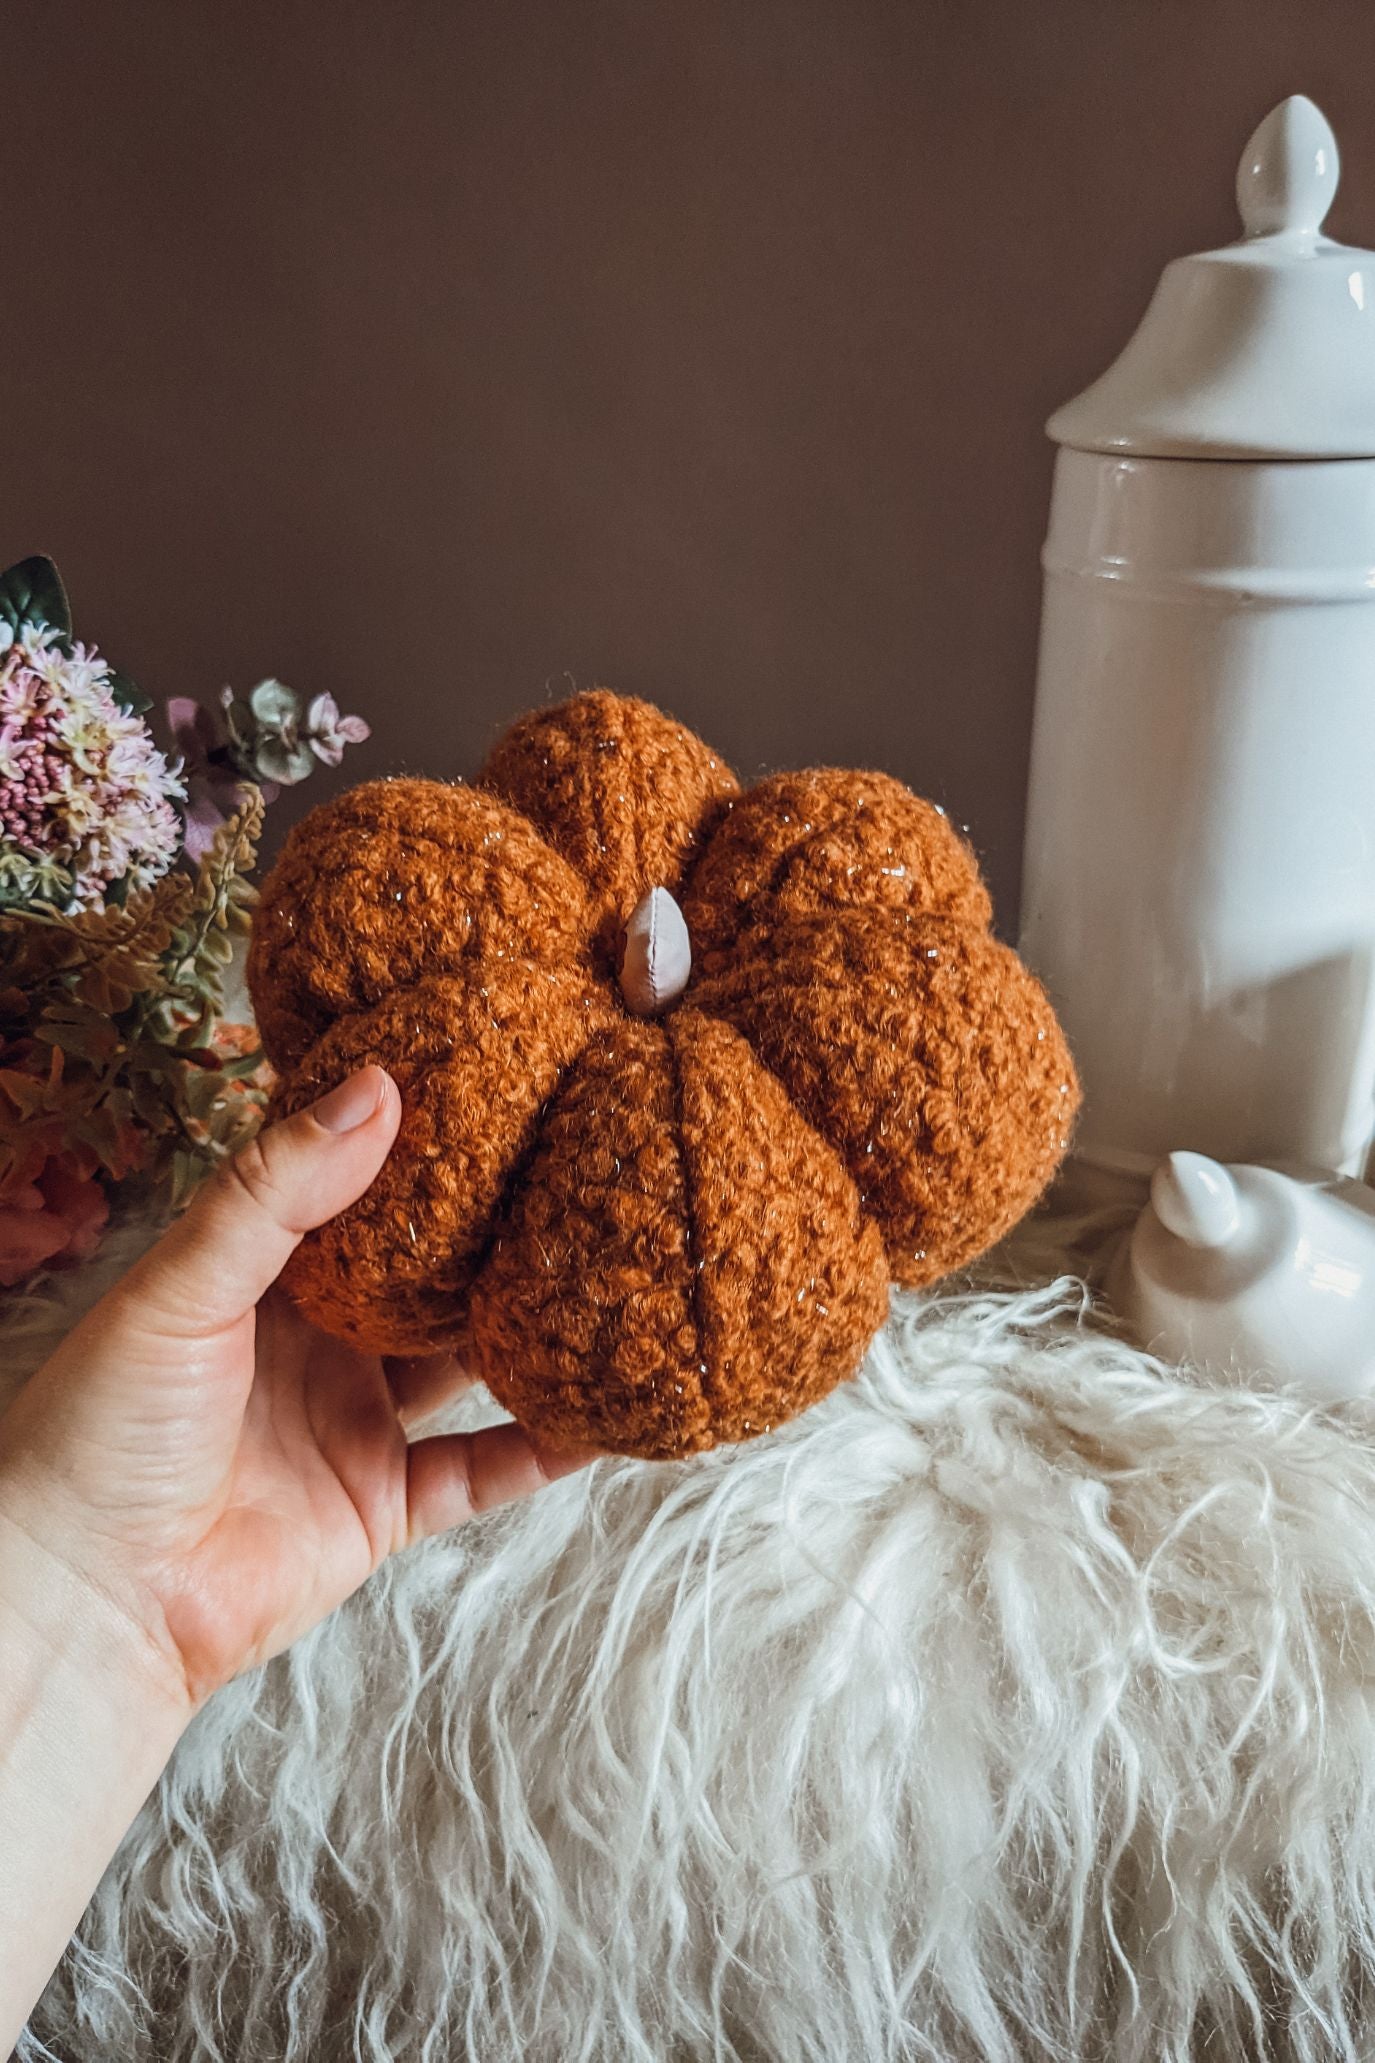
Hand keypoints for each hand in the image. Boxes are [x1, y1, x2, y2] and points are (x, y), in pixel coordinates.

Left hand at [0, 1064, 595, 1716]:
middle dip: (495, 1230)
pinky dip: (541, 1447)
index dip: (420, 1142)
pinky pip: (481, 1472)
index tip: (500, 1084)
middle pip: (427, 1273)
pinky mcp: (382, 1505)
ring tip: (613, 1274)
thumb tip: (377, 1089)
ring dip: (530, 1328)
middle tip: (582, 1170)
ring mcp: (355, 1422)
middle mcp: (317, 1341)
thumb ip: (277, 1191)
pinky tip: (601, 1411)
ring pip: (466, 1364)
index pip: (356, 1190)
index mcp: (260, 1275)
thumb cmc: (100, 1431)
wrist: (89, 1600)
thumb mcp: (182, 1286)